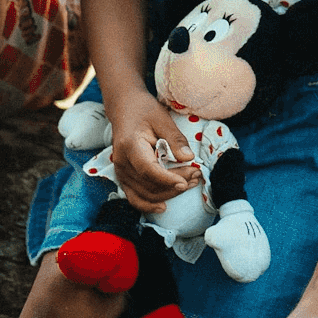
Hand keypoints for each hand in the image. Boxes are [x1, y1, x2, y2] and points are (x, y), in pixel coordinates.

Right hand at [106, 94, 198, 214]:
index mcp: (130, 145)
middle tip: (197, 175)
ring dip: (169, 193)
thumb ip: (175, 139)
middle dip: (175, 184)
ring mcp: (120, 172)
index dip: (168, 178)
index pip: (148, 169)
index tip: (187, 179)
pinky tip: (163, 207)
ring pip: (145, 193)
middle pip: (149, 183)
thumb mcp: (162, 118)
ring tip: (190, 183)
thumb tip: (189, 158)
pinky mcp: (123, 178)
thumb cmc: (144, 111)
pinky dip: (148, 205)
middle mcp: (122, 162)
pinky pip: (134, 197)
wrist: (124, 110)